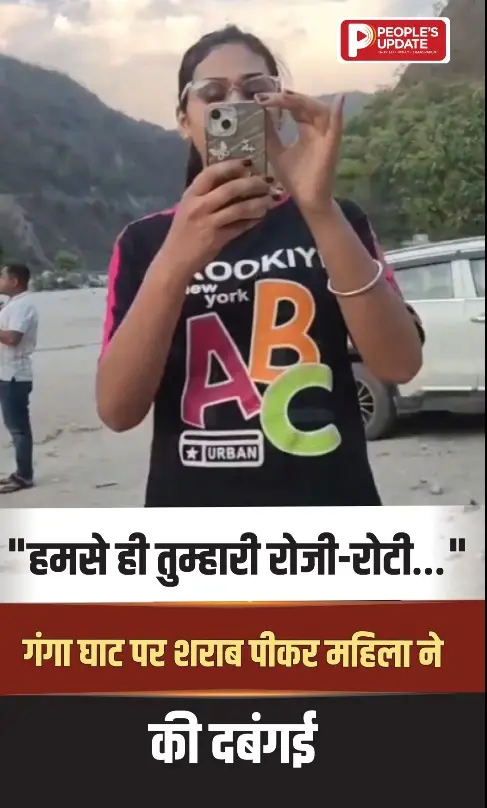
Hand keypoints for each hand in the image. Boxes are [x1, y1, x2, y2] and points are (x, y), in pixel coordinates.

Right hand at [165, 159, 272, 269]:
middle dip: (252, 183)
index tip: (248, 162)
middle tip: (267, 181)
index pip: (211, 173)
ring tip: (271, 199)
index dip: (231, 165)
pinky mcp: (218, 238)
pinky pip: (241, 226)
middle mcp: (199, 206)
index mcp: (190, 195)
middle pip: (230, 188)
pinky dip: (253, 220)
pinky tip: (262, 216)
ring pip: (239, 208)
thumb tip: (234, 181)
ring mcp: (209, 223)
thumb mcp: (188, 208)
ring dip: (258, 202)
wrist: (175, 261)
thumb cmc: (182, 233)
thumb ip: (206, 195)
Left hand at [256, 91, 344, 215]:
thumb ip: (270, 134)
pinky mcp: (332, 146)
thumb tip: (259, 115)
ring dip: (301, 102)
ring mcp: (326, 136)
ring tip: (283, 97)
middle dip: (286, 99)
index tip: (260, 98)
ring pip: (318, 110)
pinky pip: (337, 127)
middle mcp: (318, 129)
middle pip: (305, 105)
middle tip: (266, 97)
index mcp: (307, 129)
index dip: (279, 101)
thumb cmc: (295, 178)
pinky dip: (339, 113)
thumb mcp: (276, 152)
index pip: (295, 107)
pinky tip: (339, 99)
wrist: (307, 200)